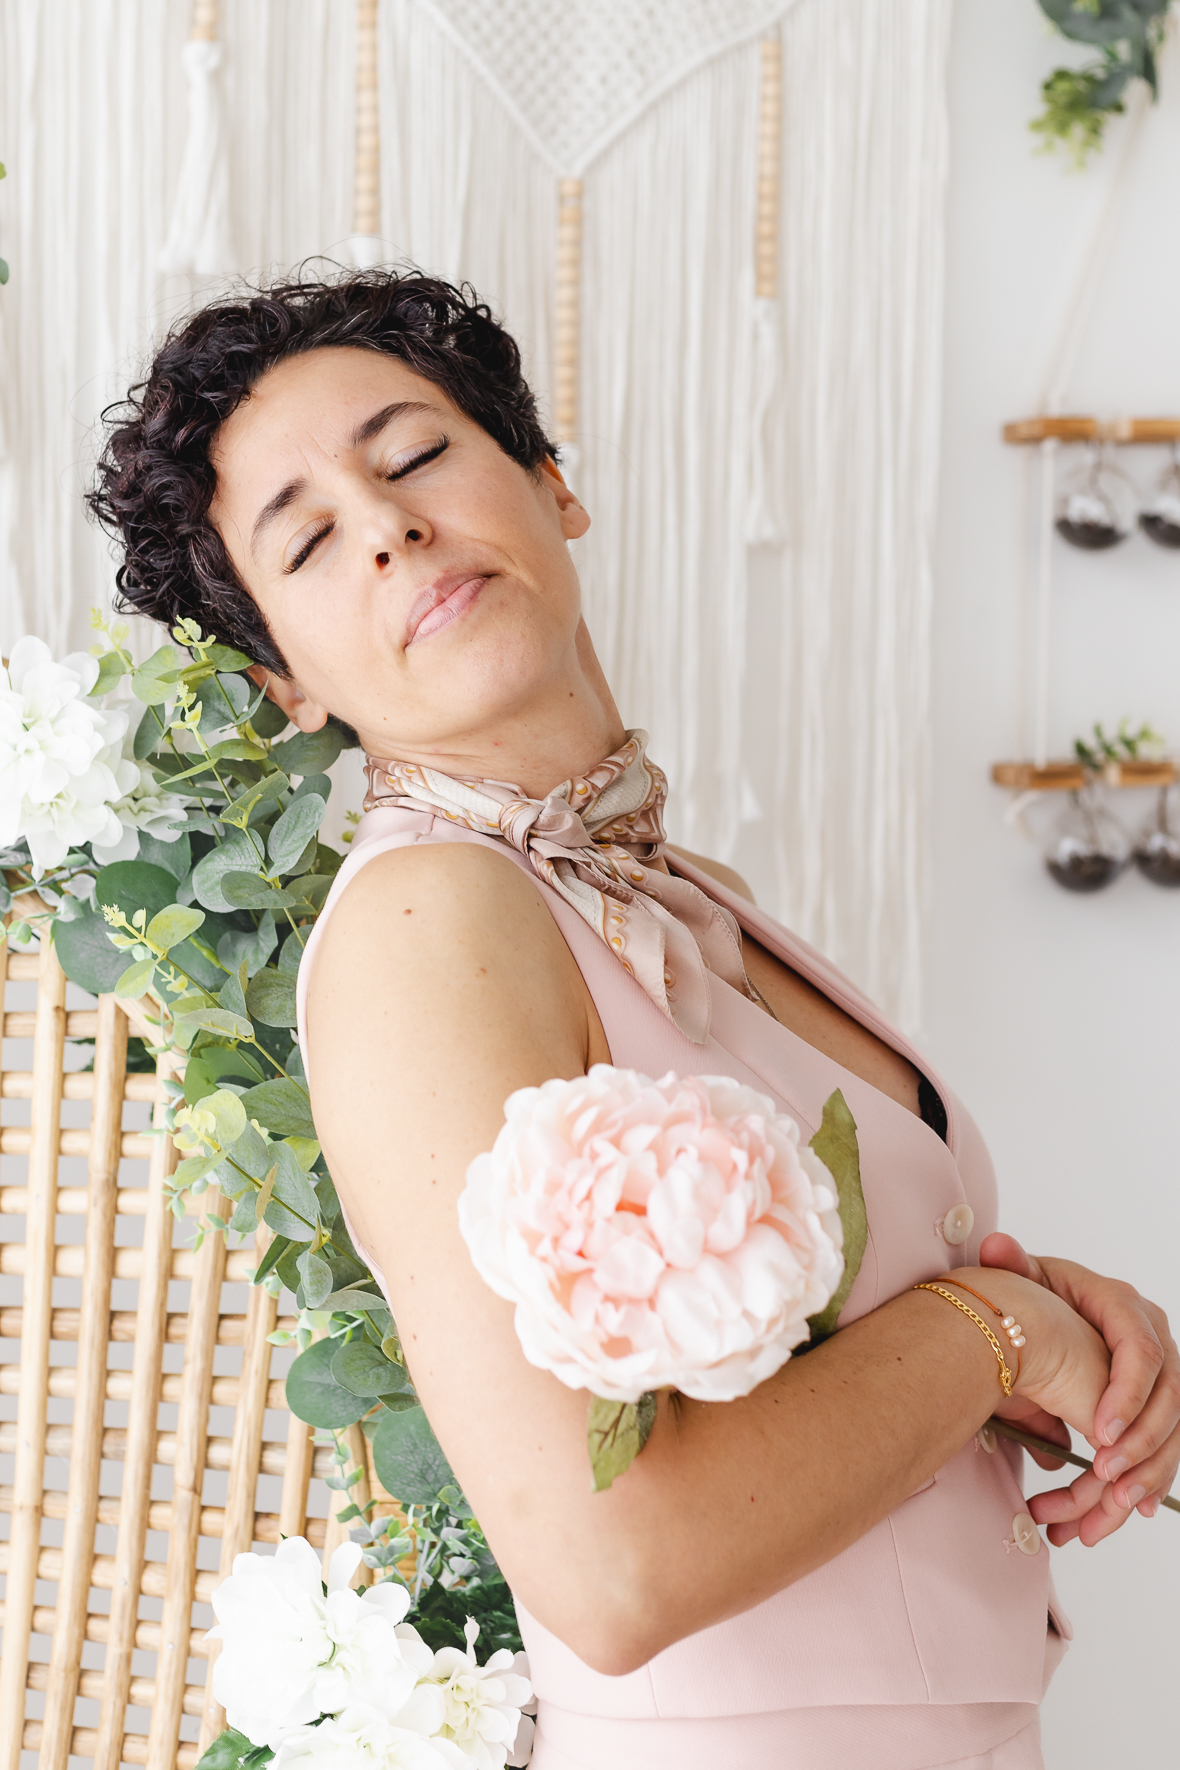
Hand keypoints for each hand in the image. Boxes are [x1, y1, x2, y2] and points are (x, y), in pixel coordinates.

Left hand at [982, 1233, 1179, 1545]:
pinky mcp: (1149, 1408)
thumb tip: (999, 1246)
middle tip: (1104, 1478)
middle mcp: (1150, 1338)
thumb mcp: (1021, 1279)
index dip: (1127, 1394)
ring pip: (1170, 1431)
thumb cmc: (1030, 1293)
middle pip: (1168, 1398)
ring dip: (1144, 1473)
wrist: (1032, 1316)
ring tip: (1109, 1506)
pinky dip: (1146, 1481)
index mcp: (1120, 1305)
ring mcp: (1157, 1375)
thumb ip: (1012, 1265)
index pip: (1141, 1351)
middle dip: (1139, 1444)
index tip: (1098, 1434)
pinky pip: (1160, 1447)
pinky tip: (1128, 1511)